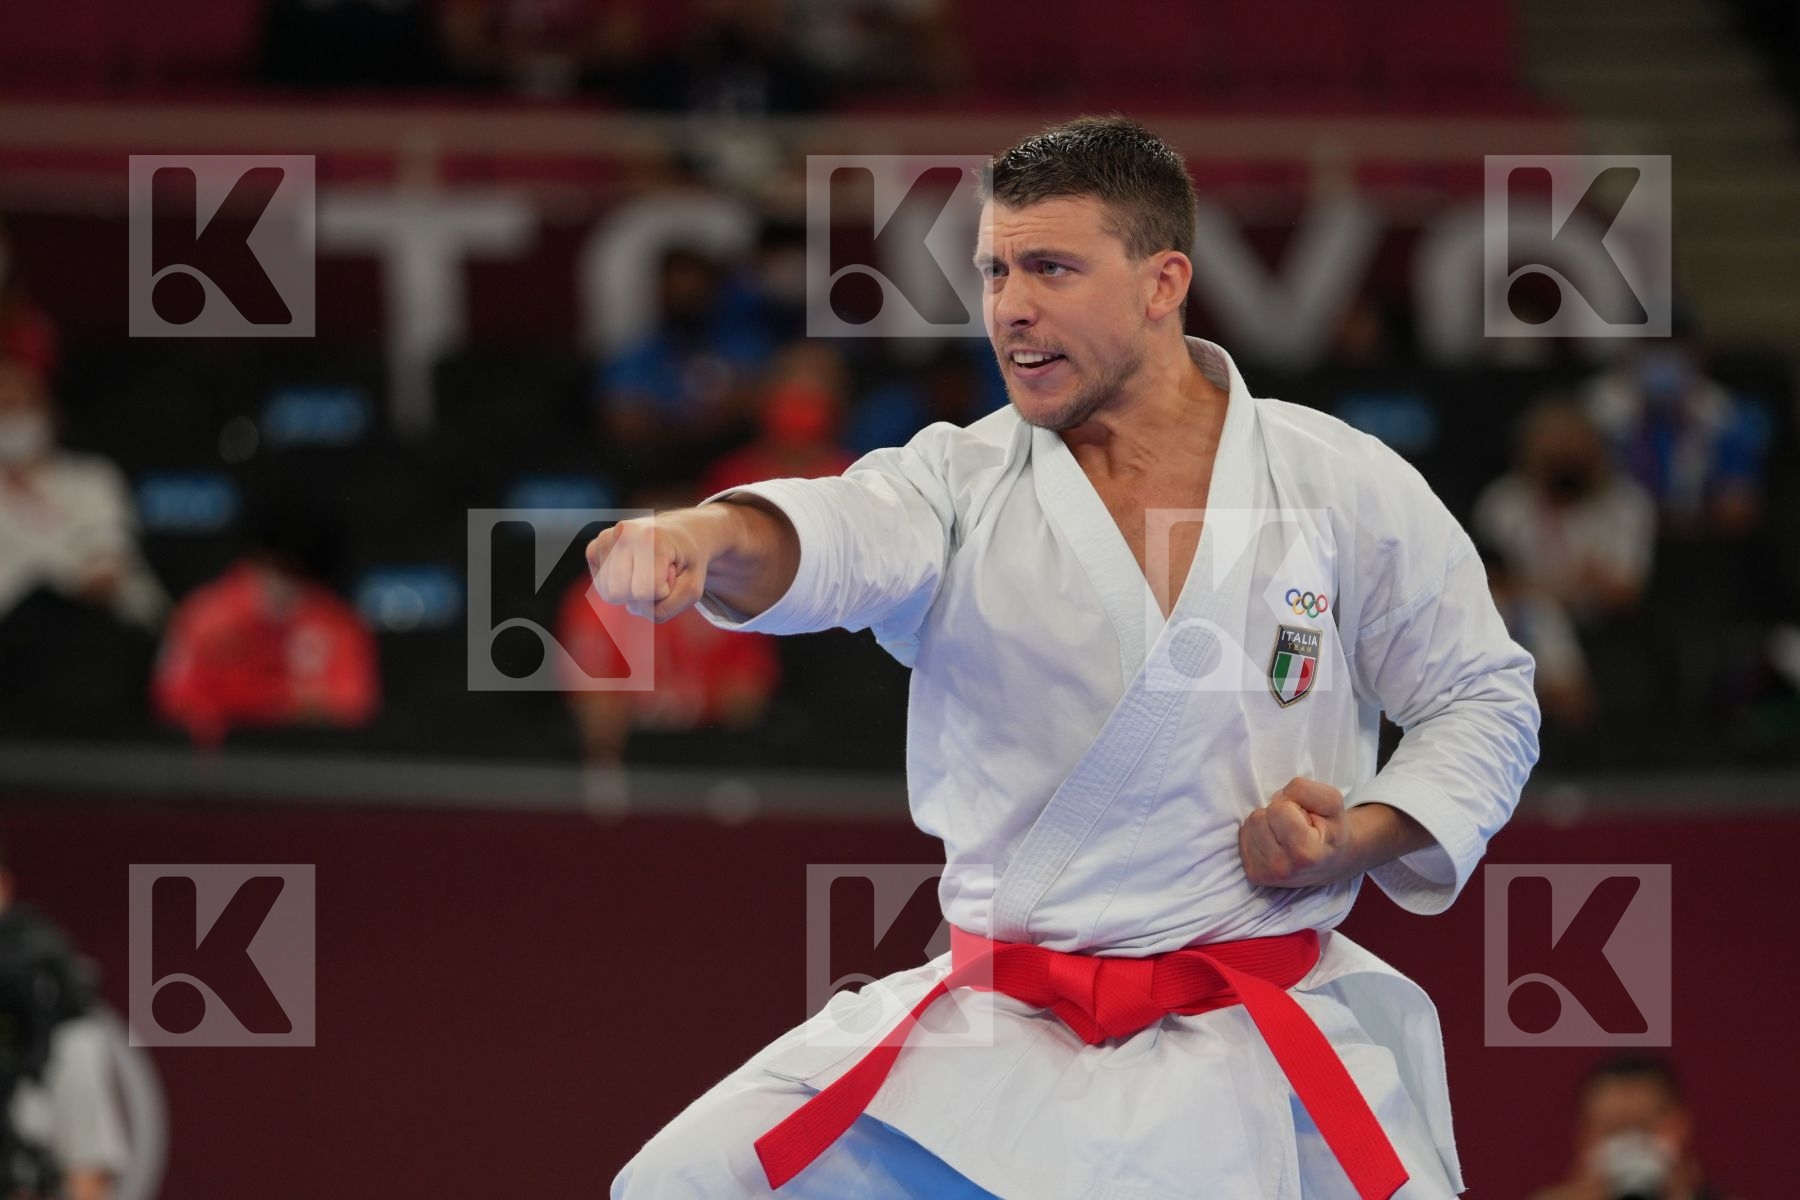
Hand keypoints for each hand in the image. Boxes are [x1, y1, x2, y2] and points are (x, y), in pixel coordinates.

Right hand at [587, 510, 719, 623]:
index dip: (662, 592)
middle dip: (643, 593)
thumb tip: (631, 607)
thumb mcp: (693, 589)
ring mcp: (605, 538)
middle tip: (659, 573)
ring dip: (631, 590)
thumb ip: (667, 608)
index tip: (672, 572)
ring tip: (647, 569)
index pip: (644, 591)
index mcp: (651, 538)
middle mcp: (623, 533)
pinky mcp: (593, 548)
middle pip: (620, 593)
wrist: (680, 533)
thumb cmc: (687, 562)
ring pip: (609, 593)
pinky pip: (601, 587)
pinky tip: (632, 569)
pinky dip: (618, 586)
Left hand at [1239, 777, 1355, 887]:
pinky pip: (1243, 838)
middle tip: (1296, 828)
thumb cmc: (1331, 829)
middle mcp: (1282, 869)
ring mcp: (1266, 874)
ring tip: (1287, 836)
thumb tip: (1275, 798)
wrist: (1331, 863)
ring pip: (1249, 826)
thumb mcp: (1332, 802)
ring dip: (1266, 824)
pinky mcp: (1254, 874)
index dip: (1293, 806)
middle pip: (1258, 817)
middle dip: (1276, 815)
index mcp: (1305, 853)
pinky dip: (1258, 836)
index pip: (1278, 808)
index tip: (1307, 821)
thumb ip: (1304, 790)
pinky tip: (1277, 845)